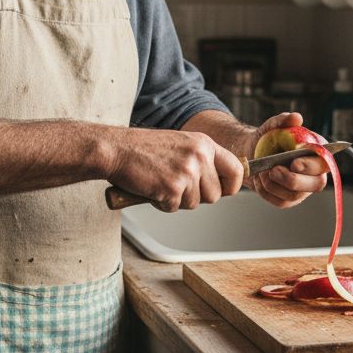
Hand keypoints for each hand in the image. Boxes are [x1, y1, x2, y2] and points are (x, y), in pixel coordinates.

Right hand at [104, 128, 243, 212]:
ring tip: (161, 182)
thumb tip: (218, 183)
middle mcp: (199, 156)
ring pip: (194, 204)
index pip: (236, 170)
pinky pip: (174, 208)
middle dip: (197, 197)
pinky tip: (152, 187)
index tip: (223, 190)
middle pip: (215, 195)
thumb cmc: (143, 149)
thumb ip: (202, 160)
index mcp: (204, 144)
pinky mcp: (172, 188)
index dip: (231, 186)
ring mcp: (186, 172)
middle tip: (177, 186)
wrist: (116, 149)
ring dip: (177, 200)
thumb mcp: (181, 144)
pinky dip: (161, 204)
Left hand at [246, 112, 328, 208]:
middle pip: (316, 184)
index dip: (311, 165)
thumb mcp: (271, 126)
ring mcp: (303, 188)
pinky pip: (281, 201)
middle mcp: (315, 172)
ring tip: (262, 172)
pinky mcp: (289, 199)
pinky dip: (267, 191)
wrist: (252, 154)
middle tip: (273, 170)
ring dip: (274, 184)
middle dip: (293, 180)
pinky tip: (260, 179)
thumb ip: (283, 120)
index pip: (324, 162)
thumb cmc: (267, 139)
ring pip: (295, 195)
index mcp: (317, 152)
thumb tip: (296, 117)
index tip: (294, 163)